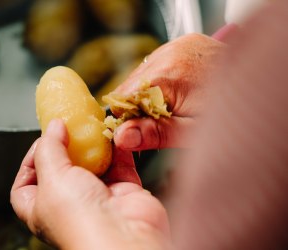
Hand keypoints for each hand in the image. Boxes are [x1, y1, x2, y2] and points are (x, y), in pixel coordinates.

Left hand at [10, 119, 169, 248]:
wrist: (124, 238)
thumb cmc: (80, 221)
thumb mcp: (52, 178)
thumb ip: (49, 149)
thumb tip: (53, 127)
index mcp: (41, 209)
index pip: (24, 184)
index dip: (29, 161)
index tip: (42, 141)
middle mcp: (68, 205)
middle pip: (61, 169)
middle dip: (66, 148)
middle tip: (69, 129)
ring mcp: (97, 197)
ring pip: (92, 164)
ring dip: (94, 145)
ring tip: (92, 127)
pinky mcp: (122, 191)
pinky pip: (120, 164)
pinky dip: (118, 148)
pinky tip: (114, 135)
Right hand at [112, 33, 224, 149]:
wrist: (259, 89)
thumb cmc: (230, 115)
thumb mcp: (191, 132)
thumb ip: (154, 133)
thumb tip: (122, 136)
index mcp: (168, 75)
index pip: (123, 98)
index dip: (129, 118)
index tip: (143, 130)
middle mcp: (170, 53)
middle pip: (131, 85)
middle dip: (140, 106)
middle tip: (165, 120)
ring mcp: (177, 45)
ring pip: (142, 75)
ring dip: (150, 93)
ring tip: (176, 105)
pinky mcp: (184, 44)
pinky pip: (157, 64)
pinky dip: (161, 81)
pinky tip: (178, 92)